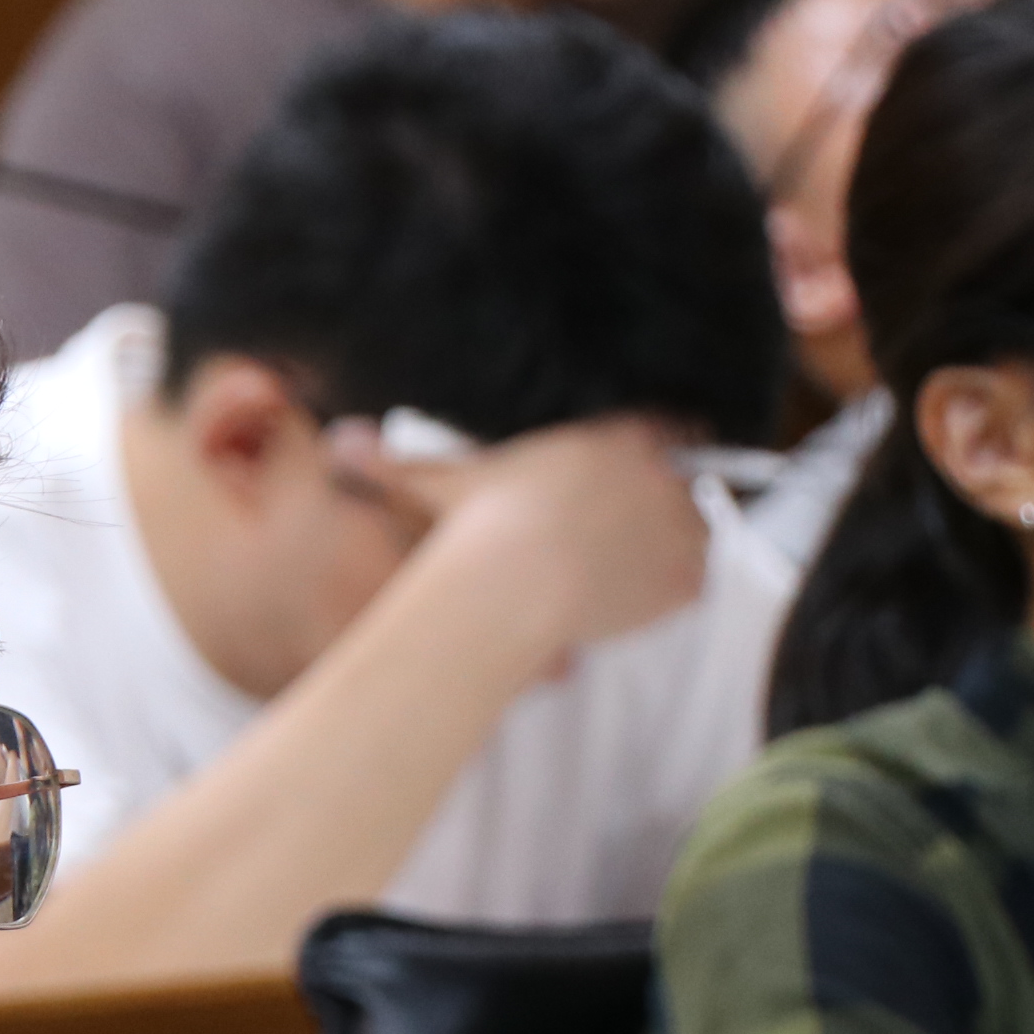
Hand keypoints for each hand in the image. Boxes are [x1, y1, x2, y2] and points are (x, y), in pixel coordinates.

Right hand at [329, 411, 708, 682]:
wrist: (512, 587)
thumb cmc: (478, 529)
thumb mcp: (442, 484)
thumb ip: (400, 461)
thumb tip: (337, 440)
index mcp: (620, 439)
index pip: (667, 432)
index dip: (649, 458)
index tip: (625, 484)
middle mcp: (661, 475)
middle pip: (687, 483)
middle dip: (658, 506)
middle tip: (613, 538)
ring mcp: (682, 528)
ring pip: (697, 533)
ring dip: (668, 548)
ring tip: (618, 572)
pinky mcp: (687, 579)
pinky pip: (695, 583)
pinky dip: (671, 593)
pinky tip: (626, 601)